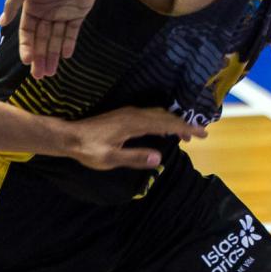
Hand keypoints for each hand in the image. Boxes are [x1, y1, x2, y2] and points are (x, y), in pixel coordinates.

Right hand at [0, 0, 99, 78]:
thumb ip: (12, 5)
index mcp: (31, 7)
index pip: (27, 32)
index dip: (26, 46)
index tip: (27, 60)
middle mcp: (45, 13)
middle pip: (41, 40)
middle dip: (40, 57)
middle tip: (39, 76)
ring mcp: (62, 13)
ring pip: (56, 39)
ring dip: (53, 56)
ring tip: (51, 72)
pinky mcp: (78, 13)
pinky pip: (72, 32)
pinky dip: (69, 44)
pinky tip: (65, 55)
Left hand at [65, 106, 207, 170]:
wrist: (69, 137)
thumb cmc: (88, 150)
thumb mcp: (111, 158)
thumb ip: (135, 157)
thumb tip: (159, 158)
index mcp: (134, 123)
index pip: (166, 123)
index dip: (185, 128)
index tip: (201, 134)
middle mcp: (133, 114)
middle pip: (165, 116)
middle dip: (184, 124)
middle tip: (201, 134)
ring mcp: (128, 113)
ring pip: (158, 114)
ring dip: (174, 122)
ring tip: (186, 135)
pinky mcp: (124, 116)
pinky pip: (150, 115)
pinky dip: (163, 121)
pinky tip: (164, 130)